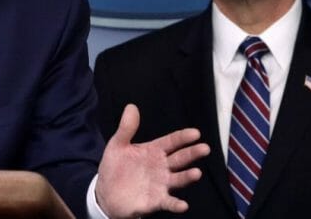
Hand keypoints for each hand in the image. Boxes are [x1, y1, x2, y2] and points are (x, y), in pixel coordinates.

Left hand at [95, 104, 209, 218]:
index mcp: (154, 151)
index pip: (172, 142)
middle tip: (204, 148)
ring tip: (196, 173)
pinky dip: (176, 204)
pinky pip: (168, 202)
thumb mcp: (118, 145)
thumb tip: (131, 106)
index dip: (183, 137)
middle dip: (192, 153)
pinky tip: (182, 205)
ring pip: (178, 179)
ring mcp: (160, 184)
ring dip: (188, 176)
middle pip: (180, 158)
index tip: (195, 133)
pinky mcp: (156, 200)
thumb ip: (126, 128)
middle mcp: (161, 167)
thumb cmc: (115, 167)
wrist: (106, 193)